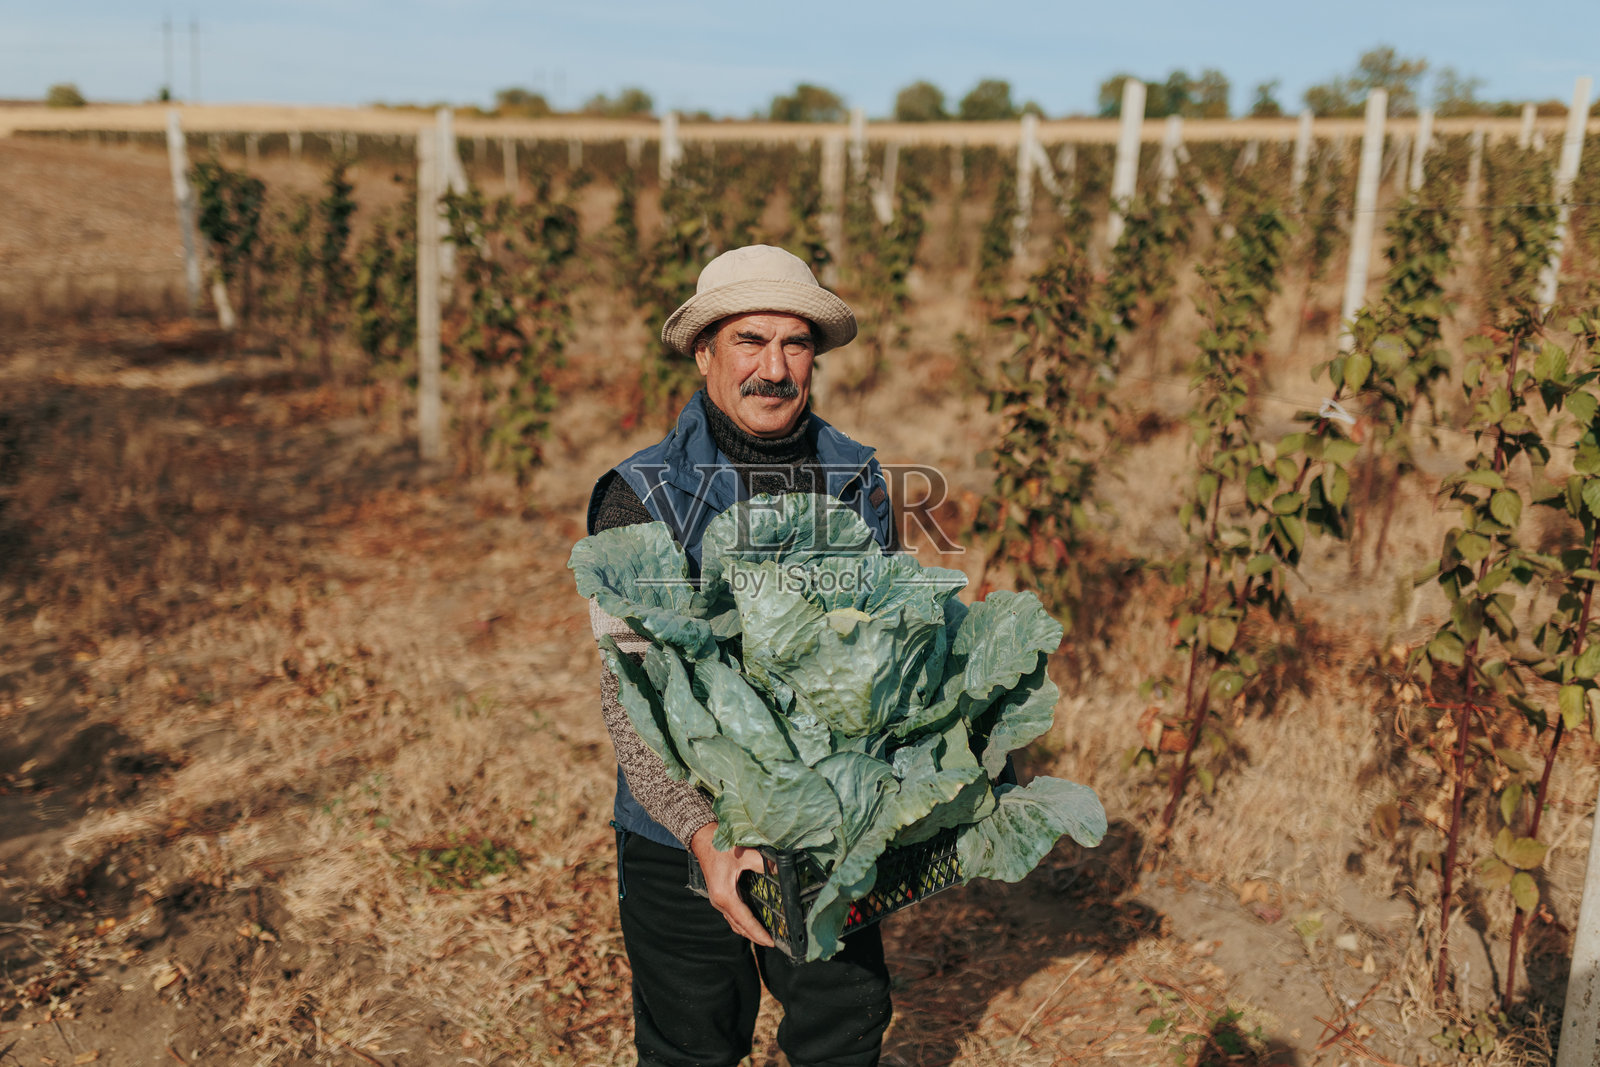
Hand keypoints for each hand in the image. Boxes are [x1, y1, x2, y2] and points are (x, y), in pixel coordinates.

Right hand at [690, 822, 775, 947]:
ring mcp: (717, 900)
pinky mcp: (719, 896)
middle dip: (754, 936)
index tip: (771, 942)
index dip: (758, 933)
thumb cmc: (720, 847)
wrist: (702, 839)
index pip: (744, 921)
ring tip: (764, 935)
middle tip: (771, 942)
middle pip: (739, 926)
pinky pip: (731, 915)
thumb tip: (780, 870)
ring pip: (734, 923)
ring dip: (748, 931)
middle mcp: (719, 902)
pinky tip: (752, 920)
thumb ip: (763, 864)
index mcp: (725, 896)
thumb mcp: (744, 855)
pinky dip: (742, 922)